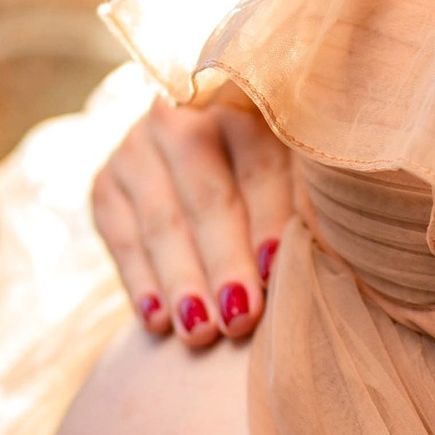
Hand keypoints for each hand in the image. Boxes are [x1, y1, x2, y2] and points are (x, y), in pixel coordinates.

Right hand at [91, 94, 296, 348]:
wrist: (199, 160)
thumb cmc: (272, 179)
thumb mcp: (294, 171)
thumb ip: (308, 201)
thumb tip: (327, 251)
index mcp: (245, 103)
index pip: (260, 161)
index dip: (270, 217)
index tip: (277, 267)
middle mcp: (184, 116)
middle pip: (207, 194)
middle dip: (225, 261)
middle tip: (241, 317)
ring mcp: (138, 146)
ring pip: (161, 221)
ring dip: (182, 280)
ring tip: (200, 331)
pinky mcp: (107, 183)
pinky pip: (120, 238)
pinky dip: (140, 281)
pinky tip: (157, 320)